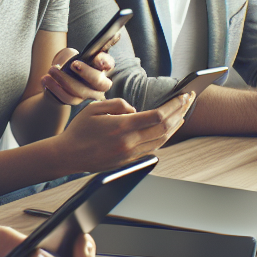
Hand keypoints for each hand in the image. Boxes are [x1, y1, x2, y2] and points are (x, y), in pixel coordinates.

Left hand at [41, 47, 113, 104]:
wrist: (56, 78)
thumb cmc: (67, 62)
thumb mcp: (71, 54)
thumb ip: (76, 53)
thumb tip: (87, 53)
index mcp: (101, 66)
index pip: (108, 63)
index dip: (105, 62)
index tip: (97, 60)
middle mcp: (99, 83)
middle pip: (99, 82)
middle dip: (87, 73)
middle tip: (73, 64)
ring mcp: (88, 94)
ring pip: (80, 92)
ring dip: (64, 80)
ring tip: (51, 70)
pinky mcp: (76, 101)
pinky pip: (67, 98)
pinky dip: (55, 89)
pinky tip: (45, 79)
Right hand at [53, 94, 192, 171]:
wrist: (68, 155)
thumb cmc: (79, 130)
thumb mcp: (94, 108)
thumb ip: (118, 104)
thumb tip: (135, 109)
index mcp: (121, 127)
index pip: (157, 116)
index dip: (174, 105)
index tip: (182, 96)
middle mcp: (129, 143)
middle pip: (164, 128)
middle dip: (180, 112)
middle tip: (189, 100)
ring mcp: (130, 154)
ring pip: (162, 140)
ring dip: (175, 126)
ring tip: (183, 113)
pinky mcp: (129, 161)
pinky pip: (153, 148)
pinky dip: (164, 137)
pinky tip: (168, 129)